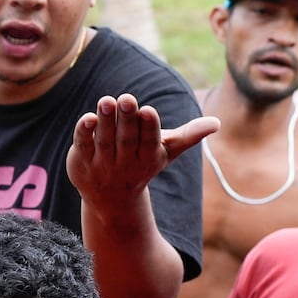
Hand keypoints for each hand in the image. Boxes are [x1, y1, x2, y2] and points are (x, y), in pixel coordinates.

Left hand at [68, 93, 219, 214]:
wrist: (112, 199)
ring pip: (104, 140)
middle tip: (127, 98)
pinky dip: (84, 133)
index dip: (148, 127)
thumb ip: (188, 135)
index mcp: (148, 157)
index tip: (148, 111)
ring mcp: (102, 164)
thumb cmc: (142, 165)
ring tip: (106, 101)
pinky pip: (82, 145)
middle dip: (127, 119)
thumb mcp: (166, 151)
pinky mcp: (81, 162)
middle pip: (126, 139)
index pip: (149, 141)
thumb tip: (217, 123)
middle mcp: (125, 162)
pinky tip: (87, 119)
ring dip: (106, 121)